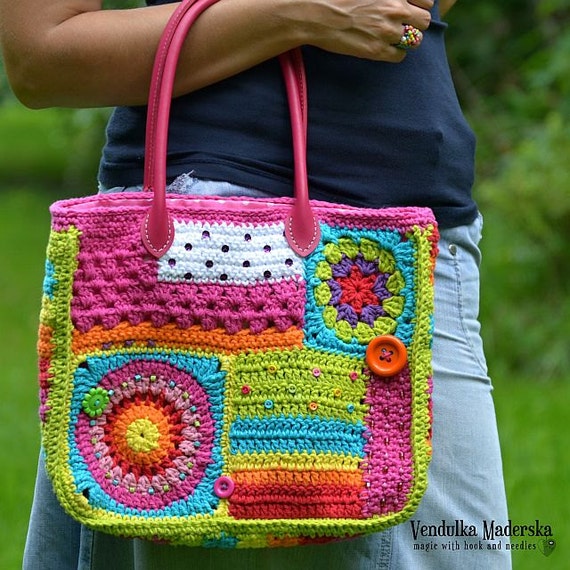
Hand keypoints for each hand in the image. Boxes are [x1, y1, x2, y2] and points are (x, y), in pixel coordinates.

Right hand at [298, 0, 433, 61]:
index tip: (408, 9)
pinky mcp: (377, 50)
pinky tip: (383, 48)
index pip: (426, 1)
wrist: (317, 13)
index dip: (418, 6)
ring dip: (406, 40)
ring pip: (415, 41)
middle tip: (401, 25)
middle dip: (415, 23)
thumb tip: (393, 2)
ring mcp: (387, 31)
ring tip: (391, 38)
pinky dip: (395, 53)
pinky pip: (399, 56)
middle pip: (424, 21)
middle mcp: (395, 8)